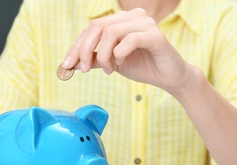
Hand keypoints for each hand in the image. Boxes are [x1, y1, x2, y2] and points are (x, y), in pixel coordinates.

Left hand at [62, 8, 192, 93]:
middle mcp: (133, 16)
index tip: (67, 64)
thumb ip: (95, 59)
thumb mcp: (112, 63)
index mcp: (121, 19)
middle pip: (98, 26)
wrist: (169, 77)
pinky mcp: (155, 35)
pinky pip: (129, 40)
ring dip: (104, 55)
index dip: (77, 46)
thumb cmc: (143, 66)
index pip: (92, 27)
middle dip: (85, 49)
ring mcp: (145, 23)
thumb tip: (72, 62)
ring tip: (109, 70)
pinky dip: (119, 54)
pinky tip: (121, 65)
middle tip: (83, 69)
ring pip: (110, 32)